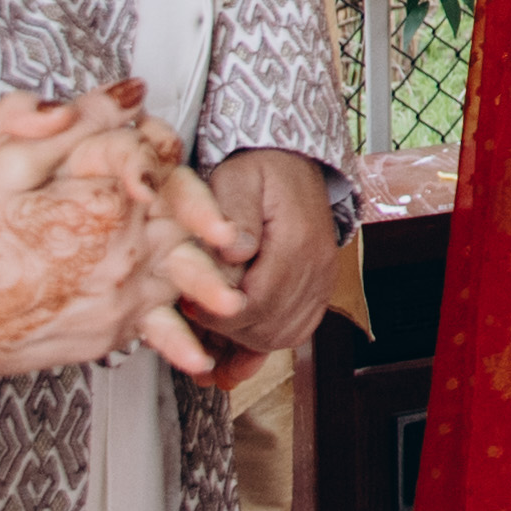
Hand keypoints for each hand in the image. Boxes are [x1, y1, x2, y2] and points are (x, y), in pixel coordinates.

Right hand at [0, 85, 246, 383]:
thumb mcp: (4, 165)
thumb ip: (76, 126)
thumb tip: (127, 94)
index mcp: (106, 207)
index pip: (164, 169)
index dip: (159, 156)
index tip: (153, 153)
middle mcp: (126, 257)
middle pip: (191, 224)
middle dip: (204, 215)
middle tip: (228, 228)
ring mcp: (121, 302)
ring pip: (187, 275)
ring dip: (204, 269)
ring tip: (230, 279)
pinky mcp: (108, 337)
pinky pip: (162, 325)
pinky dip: (182, 327)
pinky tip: (198, 342)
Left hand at [199, 149, 346, 368]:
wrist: (294, 162)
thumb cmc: (261, 170)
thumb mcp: (237, 178)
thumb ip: (234, 213)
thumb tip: (234, 252)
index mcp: (296, 241)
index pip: (258, 301)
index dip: (219, 315)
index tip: (190, 309)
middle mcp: (316, 266)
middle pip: (271, 327)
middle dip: (228, 334)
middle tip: (194, 323)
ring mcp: (321, 280)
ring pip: (284, 336)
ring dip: (246, 344)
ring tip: (212, 341)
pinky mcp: (318, 288)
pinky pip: (299, 330)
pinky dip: (267, 343)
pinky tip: (240, 348)